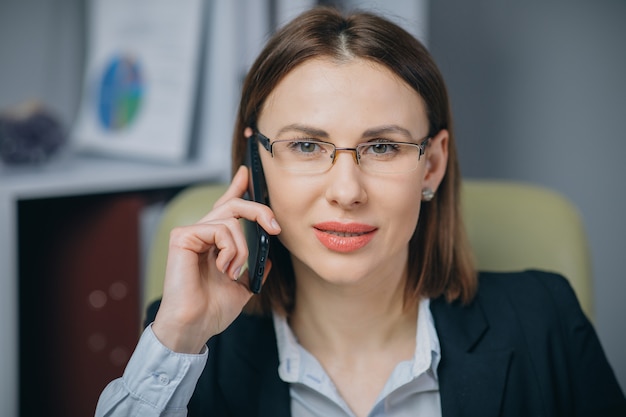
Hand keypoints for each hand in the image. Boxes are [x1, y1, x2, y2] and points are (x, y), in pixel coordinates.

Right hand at [152, 166, 279, 352]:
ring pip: (232, 218)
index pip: (227, 208)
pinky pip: (220, 229)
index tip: (247, 173)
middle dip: (260, 210)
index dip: (237, 188)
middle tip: (274, 228)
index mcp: (215, 242)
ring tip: (234, 272)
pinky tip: (223, 268)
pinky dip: (230, 249)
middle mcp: (202, 234)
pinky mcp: (183, 236)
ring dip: (243, 248)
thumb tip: (269, 253)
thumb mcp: (244, 285)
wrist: (195, 326)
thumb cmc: (213, 309)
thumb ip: (255, 266)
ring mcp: (191, 233)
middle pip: (235, 205)